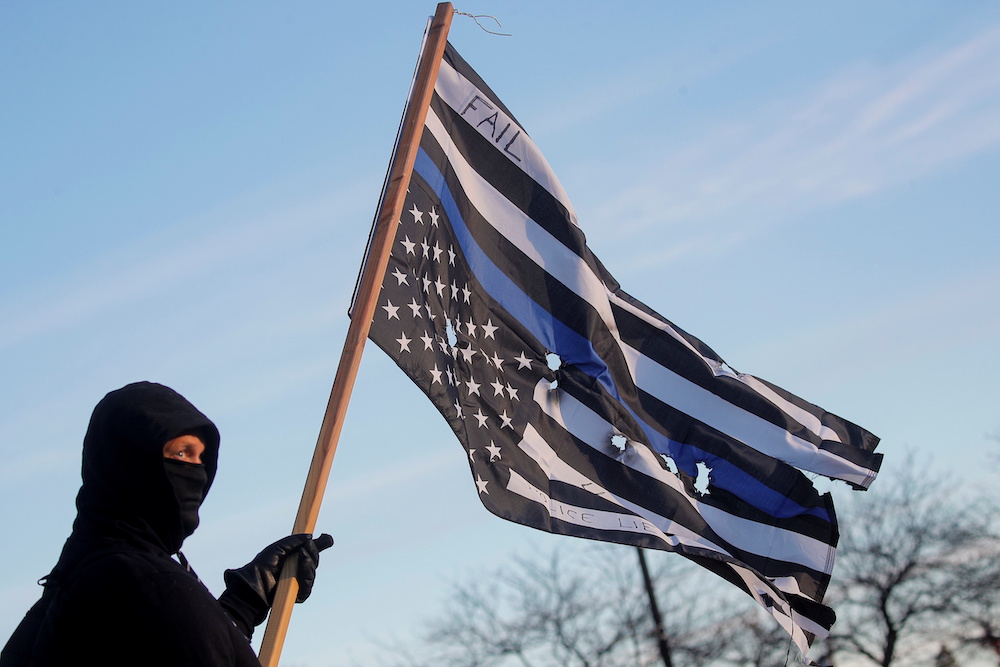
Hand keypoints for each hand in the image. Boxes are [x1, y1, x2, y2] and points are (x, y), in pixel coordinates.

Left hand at [218, 533, 333, 632]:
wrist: (253, 583)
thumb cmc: (262, 565)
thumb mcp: (277, 548)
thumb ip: (293, 541)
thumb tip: (310, 536)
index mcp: (294, 558)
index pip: (310, 551)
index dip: (320, 545)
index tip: (327, 538)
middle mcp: (297, 570)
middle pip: (314, 561)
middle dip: (313, 552)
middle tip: (308, 545)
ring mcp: (298, 583)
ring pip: (312, 573)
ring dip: (310, 563)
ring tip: (303, 555)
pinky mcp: (297, 595)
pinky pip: (307, 586)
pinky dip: (307, 576)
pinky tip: (303, 567)